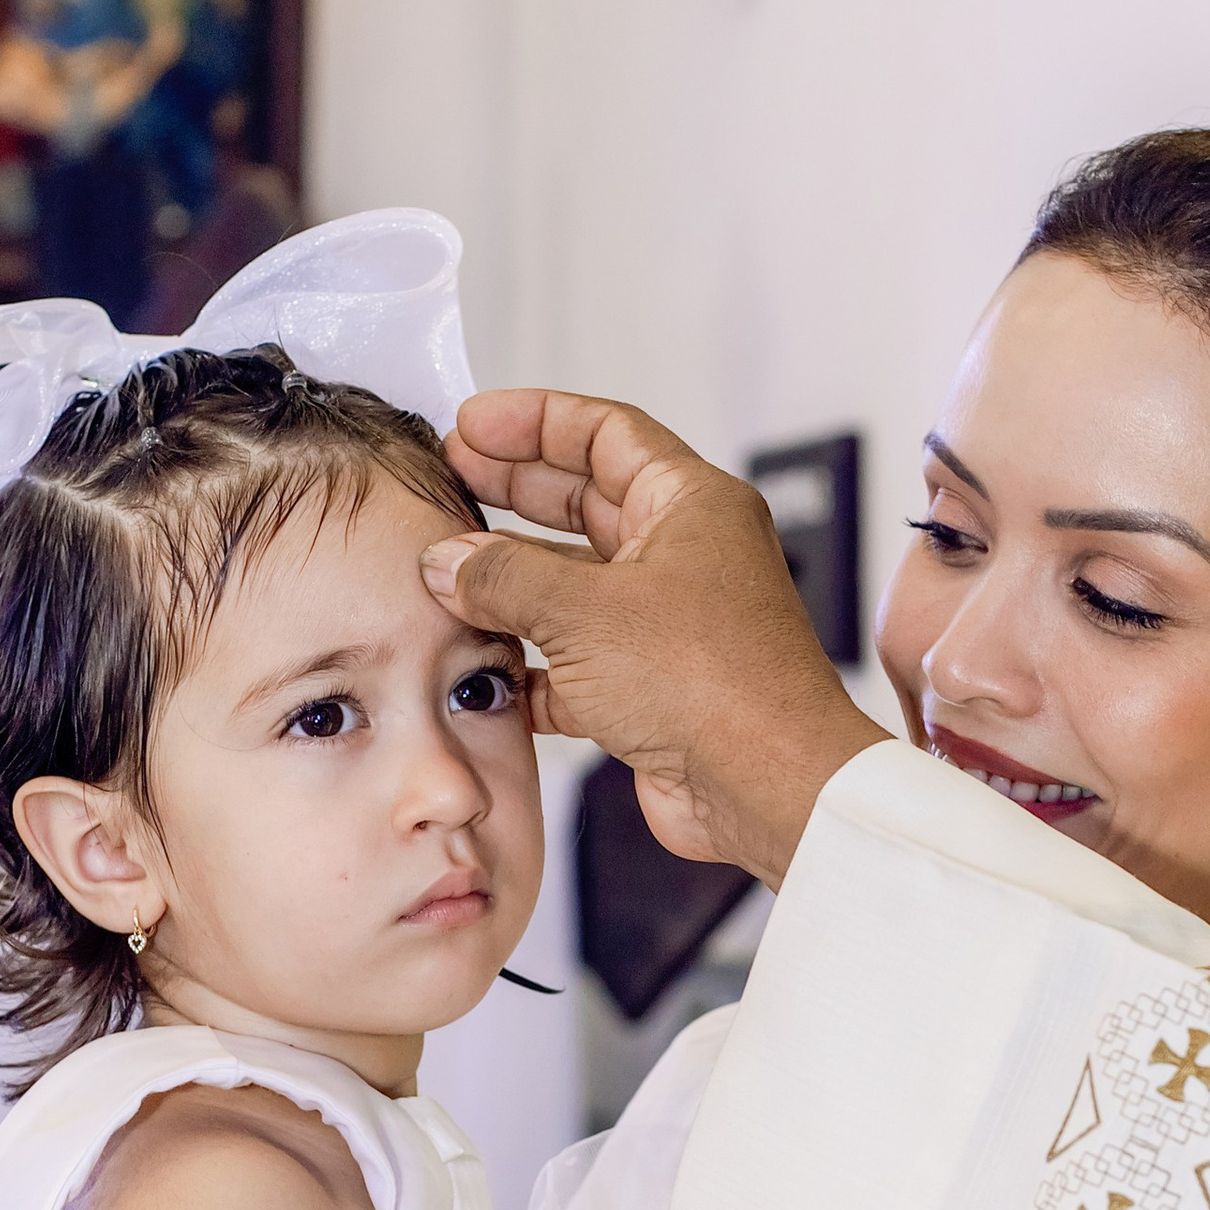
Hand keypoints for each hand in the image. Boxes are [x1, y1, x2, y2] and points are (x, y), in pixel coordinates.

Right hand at [425, 392, 884, 880]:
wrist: (766, 787)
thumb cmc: (708, 681)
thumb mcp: (585, 610)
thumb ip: (503, 577)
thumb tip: (446, 562)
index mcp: (690, 505)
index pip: (606, 433)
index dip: (534, 421)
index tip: (470, 424)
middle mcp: (684, 556)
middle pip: (587, 502)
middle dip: (515, 490)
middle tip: (448, 481)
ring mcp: (668, 625)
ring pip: (576, 585)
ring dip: (512, 582)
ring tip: (443, 573)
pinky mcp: (652, 690)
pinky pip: (576, 662)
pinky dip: (530, 661)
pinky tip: (479, 663)